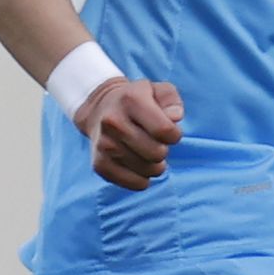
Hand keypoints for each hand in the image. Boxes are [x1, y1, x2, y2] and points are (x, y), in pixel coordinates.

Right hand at [75, 74, 183, 190]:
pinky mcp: (99, 164)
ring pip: (147, 170)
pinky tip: (139, 166)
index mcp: (130, 100)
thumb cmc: (137, 102)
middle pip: (156, 153)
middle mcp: (113, 122)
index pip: (164, 130)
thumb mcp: (157, 91)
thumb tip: (174, 117)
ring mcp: (104, 144)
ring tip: (147, 153)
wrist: (99, 111)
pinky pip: (135, 184)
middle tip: (156, 143)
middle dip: (163, 150)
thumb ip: (171, 100)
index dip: (174, 135)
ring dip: (155, 166)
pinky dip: (143, 179)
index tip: (169, 132)